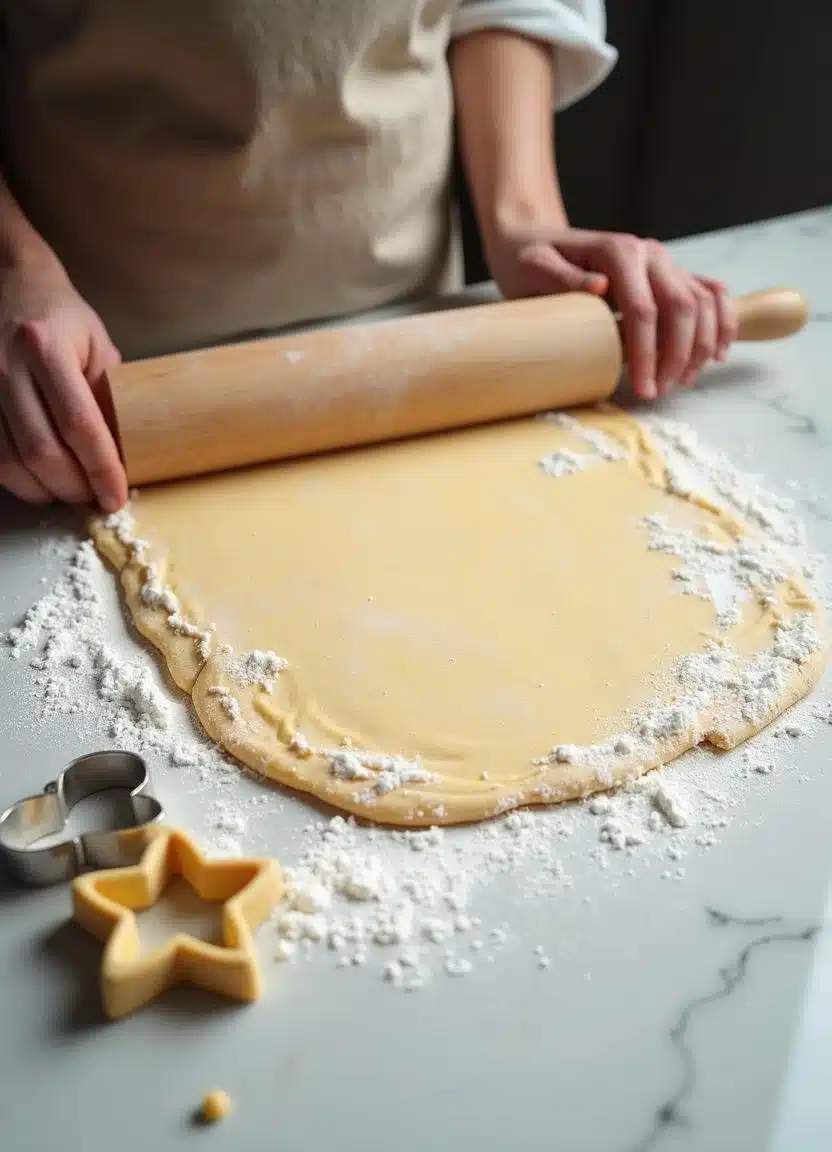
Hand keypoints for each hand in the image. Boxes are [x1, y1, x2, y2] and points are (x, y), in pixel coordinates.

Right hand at [0, 256, 125, 509]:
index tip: (116, 496)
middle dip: (73, 486)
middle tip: (94, 496)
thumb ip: (108, 394)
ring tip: (69, 490)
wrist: (6, 280)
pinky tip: (39, 480)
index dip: (100, 468)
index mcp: (45, 347)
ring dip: (44, 489)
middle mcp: (5, 366)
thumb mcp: (96, 345)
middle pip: (41, 451)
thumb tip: (123, 451)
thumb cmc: (61, 317)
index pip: (79, 424)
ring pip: (9, 461)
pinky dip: (17, 479)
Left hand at [485, 226, 737, 399]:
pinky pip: (710, 293)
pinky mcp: (670, 273)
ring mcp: (664, 262)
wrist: (535, 239)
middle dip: (677, 356)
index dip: (647, 353)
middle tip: (660, 392)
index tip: (642, 388)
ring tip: (682, 382)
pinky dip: (721, 322)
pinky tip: (718, 353)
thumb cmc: (529, 260)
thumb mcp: (534, 268)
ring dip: (700, 346)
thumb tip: (601, 288)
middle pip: (682, 308)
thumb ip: (563, 277)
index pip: (644, 310)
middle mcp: (650, 253)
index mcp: (619, 252)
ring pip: (702, 303)